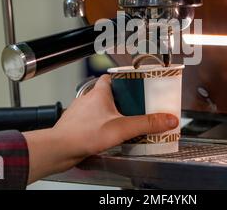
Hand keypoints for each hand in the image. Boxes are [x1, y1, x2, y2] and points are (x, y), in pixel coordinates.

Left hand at [23, 75, 178, 183]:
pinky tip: (108, 137)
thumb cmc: (82, 134)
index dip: (123, 78)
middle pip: (108, 94)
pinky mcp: (77, 127)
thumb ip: (146, 124)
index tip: (135, 83)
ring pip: (99, 109)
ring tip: (125, 123)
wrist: (59, 149)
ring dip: (111, 114)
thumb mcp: (122, 128)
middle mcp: (88, 100)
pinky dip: (101, 127)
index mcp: (99, 93)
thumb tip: (168, 119)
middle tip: (136, 107)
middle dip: (122, 100)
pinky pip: (92, 122)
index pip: (111, 77)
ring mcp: (81, 113)